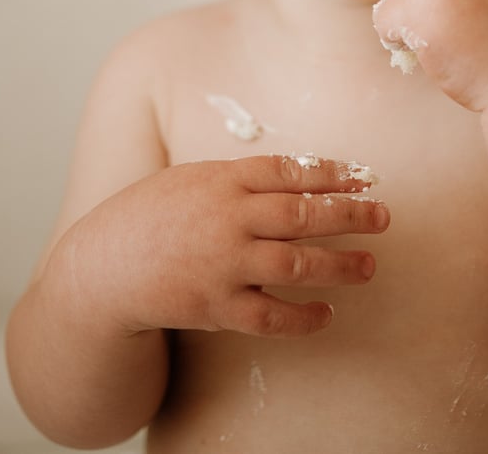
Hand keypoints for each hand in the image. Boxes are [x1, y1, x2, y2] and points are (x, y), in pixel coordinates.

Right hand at [56, 155, 389, 338]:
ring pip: (296, 263)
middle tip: (383, 217)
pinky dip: (304, 317)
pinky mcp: (216, 307)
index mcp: (223, 179)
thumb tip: (297, 178)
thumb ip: (240, 179)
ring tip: (369, 265)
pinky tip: (327, 313)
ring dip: (340, 264)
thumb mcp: (193, 178)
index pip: (291, 170)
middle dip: (350, 214)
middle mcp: (228, 218)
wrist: (104, 266)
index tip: (364, 176)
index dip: (333, 172)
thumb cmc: (150, 215)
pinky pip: (271, 315)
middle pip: (303, 213)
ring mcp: (224, 264)